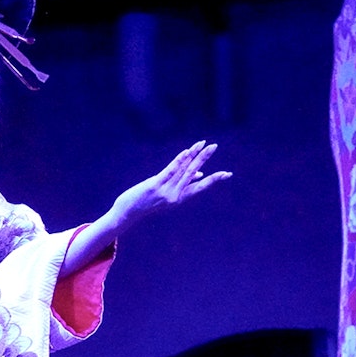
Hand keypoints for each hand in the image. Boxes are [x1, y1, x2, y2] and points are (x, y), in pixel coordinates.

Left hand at [112, 140, 230, 226]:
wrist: (128, 213)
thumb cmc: (147, 202)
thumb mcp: (166, 195)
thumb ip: (182, 184)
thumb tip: (200, 174)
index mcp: (180, 198)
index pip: (201, 187)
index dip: (214, 179)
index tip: (228, 174)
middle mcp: (175, 196)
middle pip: (194, 173)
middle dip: (204, 158)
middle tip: (215, 146)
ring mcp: (166, 191)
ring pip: (183, 170)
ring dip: (194, 155)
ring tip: (203, 144)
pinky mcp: (155, 186)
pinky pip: (170, 171)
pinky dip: (179, 160)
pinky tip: (187, 152)